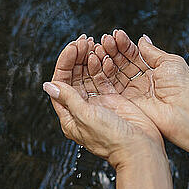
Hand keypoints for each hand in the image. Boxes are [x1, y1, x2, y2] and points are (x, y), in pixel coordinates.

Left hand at [43, 35, 163, 168]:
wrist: (140, 148)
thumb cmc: (112, 138)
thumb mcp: (85, 116)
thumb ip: (68, 99)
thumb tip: (48, 86)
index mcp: (70, 116)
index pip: (61, 83)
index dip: (65, 63)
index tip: (72, 47)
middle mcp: (82, 108)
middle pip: (74, 77)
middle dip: (77, 57)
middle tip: (84, 40)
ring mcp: (99, 103)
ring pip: (89, 75)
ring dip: (89, 58)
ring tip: (94, 43)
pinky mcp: (114, 99)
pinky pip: (105, 78)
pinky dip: (103, 65)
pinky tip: (103, 54)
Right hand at [93, 30, 188, 152]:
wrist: (185, 110)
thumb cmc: (183, 86)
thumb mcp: (169, 62)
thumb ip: (152, 52)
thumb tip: (142, 39)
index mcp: (153, 71)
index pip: (134, 55)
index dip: (124, 45)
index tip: (116, 34)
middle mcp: (141, 81)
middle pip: (122, 63)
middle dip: (113, 50)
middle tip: (106, 39)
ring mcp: (132, 92)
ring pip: (114, 73)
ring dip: (106, 59)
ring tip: (101, 46)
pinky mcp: (125, 103)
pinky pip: (110, 87)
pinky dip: (103, 74)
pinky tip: (100, 60)